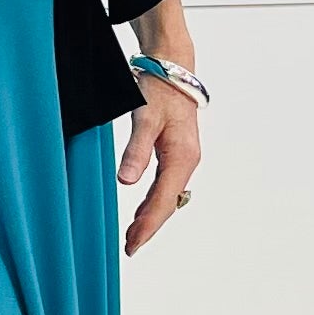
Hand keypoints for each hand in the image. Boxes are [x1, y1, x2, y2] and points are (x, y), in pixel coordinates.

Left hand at [115, 75, 200, 255]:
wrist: (173, 66)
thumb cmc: (160, 88)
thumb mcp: (144, 118)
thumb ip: (136, 150)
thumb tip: (126, 182)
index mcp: (182, 157)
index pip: (163, 201)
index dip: (147, 225)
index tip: (132, 245)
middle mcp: (187, 161)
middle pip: (169, 204)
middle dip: (149, 227)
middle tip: (129, 248)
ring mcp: (184, 157)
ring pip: (169, 196)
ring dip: (152, 216)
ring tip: (133, 235)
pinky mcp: (178, 152)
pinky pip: (167, 185)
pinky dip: (155, 201)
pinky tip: (143, 209)